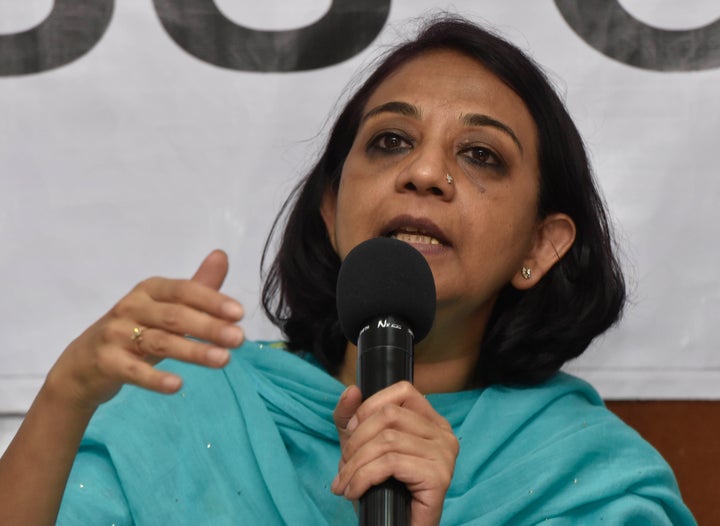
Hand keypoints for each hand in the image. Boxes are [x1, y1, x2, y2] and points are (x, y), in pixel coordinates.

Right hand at [46, 250, 244, 408]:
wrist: (83, 364)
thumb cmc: (134, 331)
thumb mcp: (165, 307)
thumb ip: (197, 286)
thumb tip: (222, 255)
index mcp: (149, 290)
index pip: (183, 290)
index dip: (211, 300)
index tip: (239, 313)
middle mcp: (131, 307)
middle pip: (175, 316)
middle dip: (209, 327)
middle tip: (239, 339)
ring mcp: (115, 334)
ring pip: (159, 342)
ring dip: (193, 351)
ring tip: (223, 360)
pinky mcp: (106, 362)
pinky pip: (133, 370)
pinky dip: (155, 378)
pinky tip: (178, 385)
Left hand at [332, 382, 458, 525]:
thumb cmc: (381, 488)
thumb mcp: (359, 446)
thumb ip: (351, 417)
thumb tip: (352, 390)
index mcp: (431, 421)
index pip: (403, 391)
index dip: (370, 407)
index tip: (351, 432)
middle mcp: (444, 433)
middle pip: (391, 415)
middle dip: (357, 440)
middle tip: (343, 466)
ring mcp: (445, 454)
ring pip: (387, 440)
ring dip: (355, 464)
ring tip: (344, 483)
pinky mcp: (439, 477)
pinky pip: (391, 464)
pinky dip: (363, 477)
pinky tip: (354, 491)